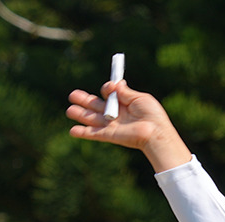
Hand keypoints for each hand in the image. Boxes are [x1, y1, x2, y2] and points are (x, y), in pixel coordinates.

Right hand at [66, 81, 191, 171]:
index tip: (110, 88)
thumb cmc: (152, 115)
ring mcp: (112, 125)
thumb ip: (124, 92)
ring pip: (92, 119)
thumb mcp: (139, 98)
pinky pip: (94, 134)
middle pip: (96, 106)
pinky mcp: (109, 135)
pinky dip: (83, 133)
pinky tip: (72, 131)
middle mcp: (116, 114)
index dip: (107, 89)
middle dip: (84, 101)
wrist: (155, 131)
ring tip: (69, 110)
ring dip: (80, 115)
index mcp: (124, 104)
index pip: (109, 94)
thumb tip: (115, 83)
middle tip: (73, 95)